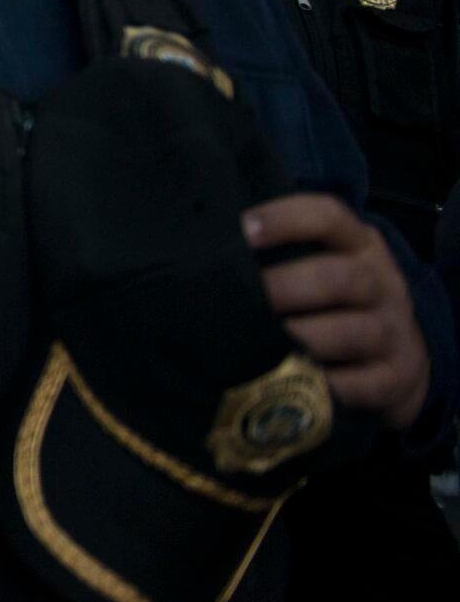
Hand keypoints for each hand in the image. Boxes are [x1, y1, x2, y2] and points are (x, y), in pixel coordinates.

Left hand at [246, 194, 431, 429]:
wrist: (401, 358)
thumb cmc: (334, 300)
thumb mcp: (321, 262)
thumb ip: (278, 251)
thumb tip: (199, 246)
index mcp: (359, 245)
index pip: (329, 216)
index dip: (285, 219)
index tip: (241, 230)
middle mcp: (382, 283)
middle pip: (341, 278)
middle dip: (286, 288)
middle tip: (241, 301)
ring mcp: (394, 331)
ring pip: (353, 332)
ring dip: (301, 338)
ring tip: (256, 344)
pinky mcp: (396, 377)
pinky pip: (363, 383)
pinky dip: (325, 385)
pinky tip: (287, 382)